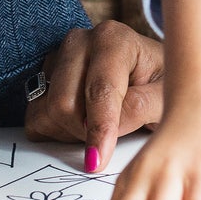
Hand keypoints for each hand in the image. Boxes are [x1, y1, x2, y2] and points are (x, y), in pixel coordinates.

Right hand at [25, 22, 164, 172]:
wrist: (148, 74)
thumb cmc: (160, 83)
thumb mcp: (165, 96)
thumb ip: (141, 107)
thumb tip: (108, 127)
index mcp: (113, 39)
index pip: (99, 90)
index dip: (99, 128)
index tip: (98, 160)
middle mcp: (78, 42)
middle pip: (64, 103)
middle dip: (85, 131)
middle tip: (113, 136)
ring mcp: (56, 58)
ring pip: (47, 112)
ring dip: (72, 132)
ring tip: (100, 124)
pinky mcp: (42, 78)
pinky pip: (35, 118)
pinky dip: (55, 131)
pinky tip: (81, 125)